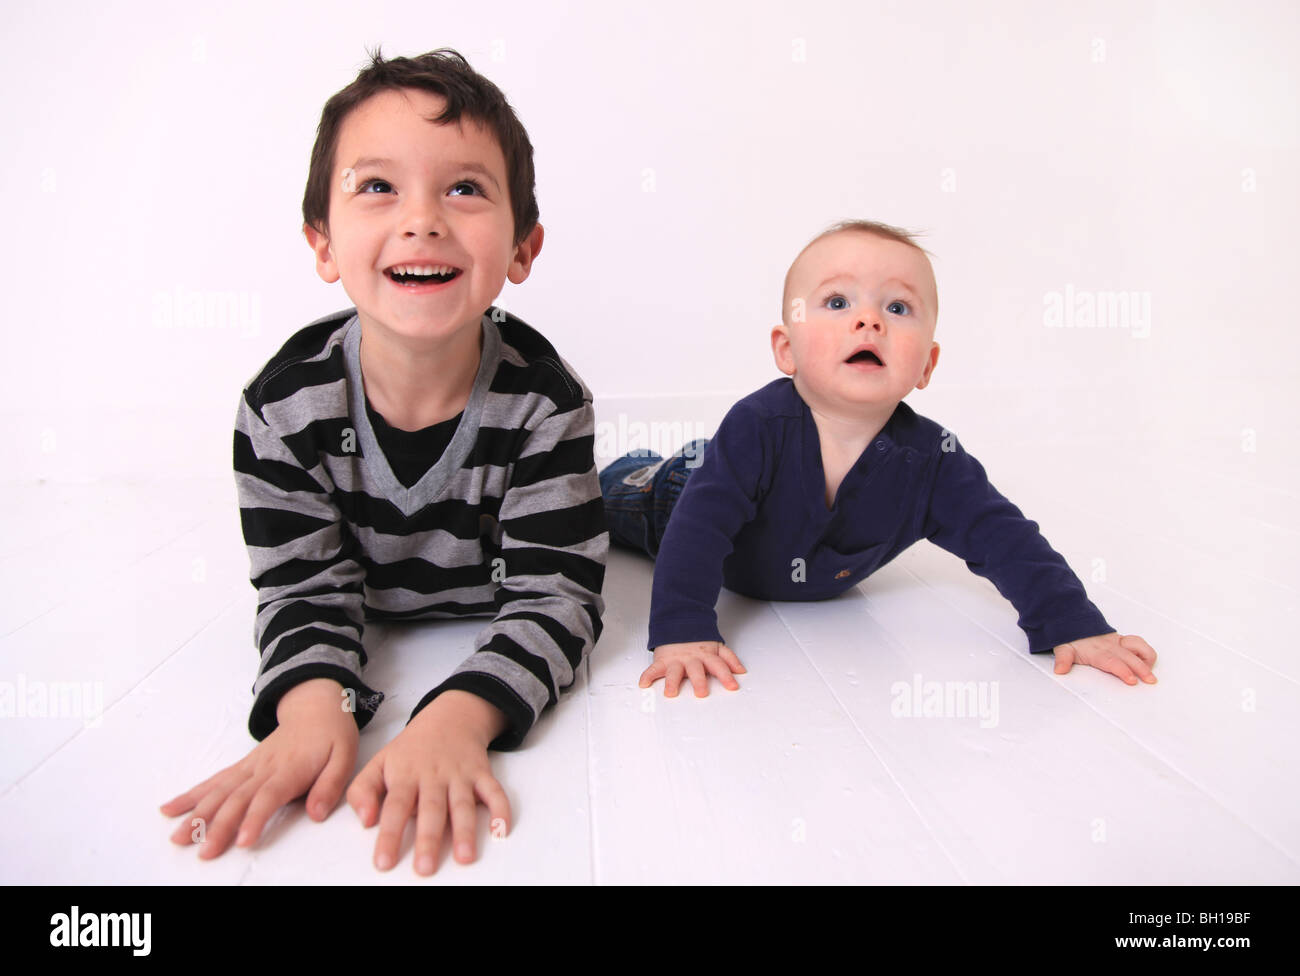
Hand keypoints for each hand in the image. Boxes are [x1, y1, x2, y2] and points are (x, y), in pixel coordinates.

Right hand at [160, 677, 358, 857]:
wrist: (316, 706)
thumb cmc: (332, 735)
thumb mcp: (344, 758)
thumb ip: (329, 786)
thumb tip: (316, 814)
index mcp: (290, 769)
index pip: (268, 796)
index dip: (254, 818)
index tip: (242, 841)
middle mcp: (264, 768)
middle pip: (237, 798)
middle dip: (219, 826)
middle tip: (204, 851)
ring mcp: (249, 767)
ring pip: (219, 791)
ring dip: (197, 814)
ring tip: (178, 837)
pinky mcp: (242, 766)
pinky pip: (214, 781)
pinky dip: (191, 795)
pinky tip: (169, 809)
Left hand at [346, 690, 509, 875]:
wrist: (449, 717)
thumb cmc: (411, 750)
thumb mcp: (378, 763)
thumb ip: (362, 791)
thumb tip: (365, 821)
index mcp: (405, 775)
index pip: (395, 807)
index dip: (389, 835)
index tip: (384, 862)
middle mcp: (433, 776)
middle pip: (431, 809)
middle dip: (428, 839)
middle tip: (425, 868)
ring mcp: (460, 775)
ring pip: (463, 804)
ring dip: (465, 830)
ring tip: (465, 857)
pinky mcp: (482, 773)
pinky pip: (494, 791)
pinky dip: (501, 809)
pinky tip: (501, 830)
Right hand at [640, 641, 745, 696]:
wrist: (678, 625)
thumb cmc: (698, 643)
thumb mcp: (717, 647)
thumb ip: (729, 659)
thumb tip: (741, 671)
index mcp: (706, 656)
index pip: (719, 665)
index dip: (726, 676)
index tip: (732, 686)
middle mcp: (691, 659)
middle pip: (696, 670)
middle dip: (698, 681)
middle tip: (701, 693)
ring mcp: (676, 660)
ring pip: (674, 671)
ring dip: (672, 682)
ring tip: (670, 692)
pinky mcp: (662, 661)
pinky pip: (653, 669)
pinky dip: (647, 676)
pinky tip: (644, 684)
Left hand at [1053, 632, 1156, 684]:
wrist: (1074, 621)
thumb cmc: (1072, 639)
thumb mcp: (1063, 648)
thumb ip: (1063, 659)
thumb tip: (1060, 670)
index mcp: (1096, 651)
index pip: (1111, 661)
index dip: (1122, 670)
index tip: (1131, 679)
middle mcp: (1110, 646)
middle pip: (1129, 657)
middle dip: (1141, 669)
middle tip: (1150, 680)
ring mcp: (1119, 642)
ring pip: (1138, 648)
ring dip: (1147, 659)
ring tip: (1152, 674)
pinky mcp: (1124, 641)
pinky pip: (1139, 643)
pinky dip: (1146, 652)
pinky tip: (1148, 663)